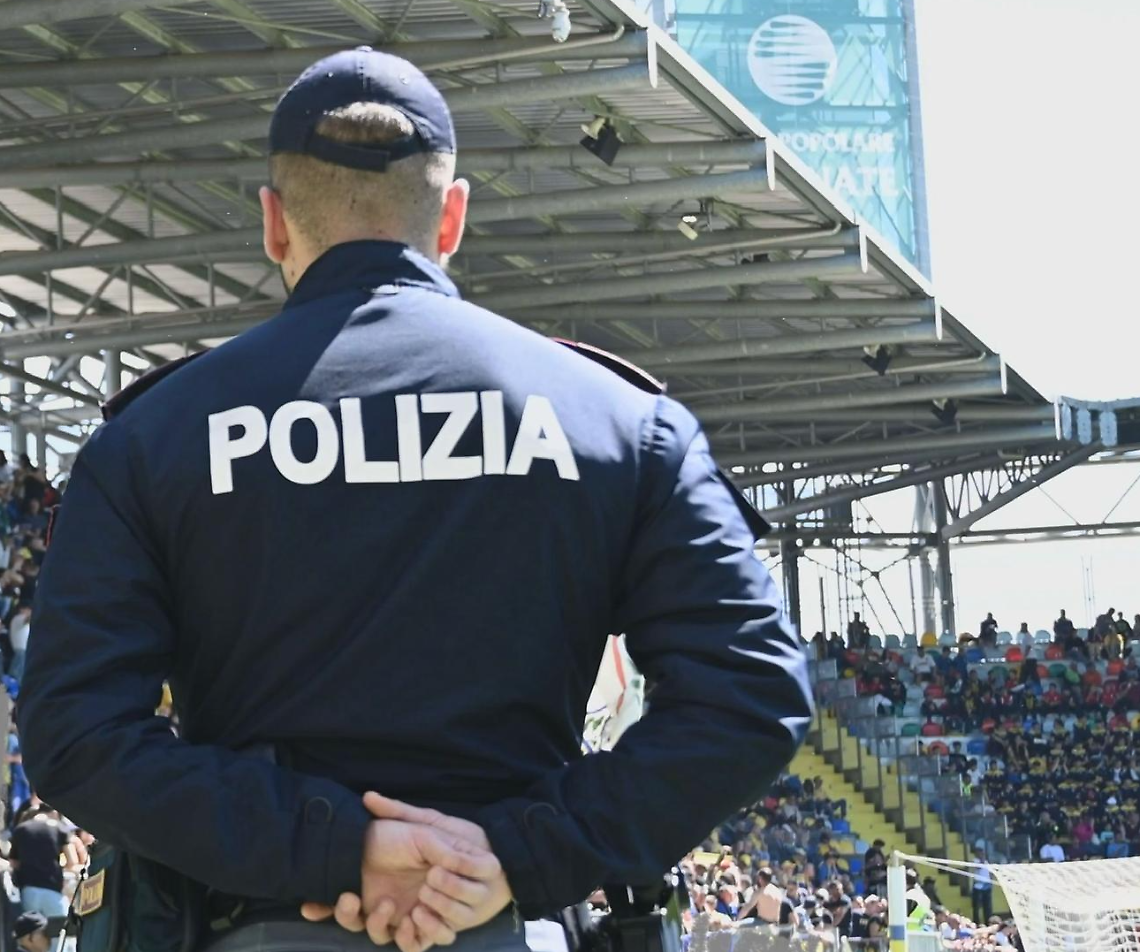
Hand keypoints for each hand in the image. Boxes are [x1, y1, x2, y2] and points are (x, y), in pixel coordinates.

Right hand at [301, 794, 510, 951]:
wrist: (487, 857)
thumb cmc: (453, 839)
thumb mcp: (424, 822)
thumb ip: (397, 812)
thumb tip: (369, 796)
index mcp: (380, 882)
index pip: (344, 899)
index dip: (322, 906)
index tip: (309, 905)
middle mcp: (389, 904)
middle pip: (354, 921)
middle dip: (346, 914)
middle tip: (350, 897)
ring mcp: (408, 918)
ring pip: (381, 935)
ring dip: (376, 924)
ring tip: (385, 906)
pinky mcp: (433, 929)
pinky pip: (416, 942)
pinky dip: (413, 936)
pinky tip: (413, 920)